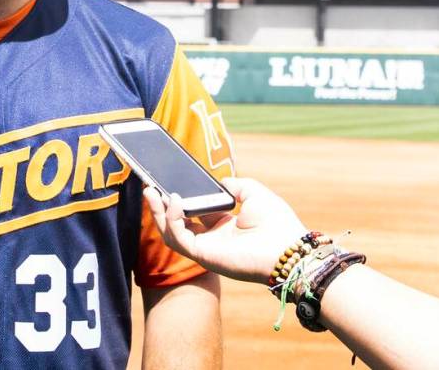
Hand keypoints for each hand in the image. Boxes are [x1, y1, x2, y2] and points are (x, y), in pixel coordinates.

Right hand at [143, 177, 306, 283]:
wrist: (289, 248)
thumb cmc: (277, 222)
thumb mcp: (253, 192)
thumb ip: (233, 185)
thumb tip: (219, 182)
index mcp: (224, 226)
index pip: (193, 213)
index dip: (179, 199)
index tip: (167, 183)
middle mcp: (212, 238)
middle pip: (177, 223)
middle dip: (160, 206)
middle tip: (149, 186)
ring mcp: (206, 249)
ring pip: (171, 233)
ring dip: (159, 213)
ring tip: (151, 191)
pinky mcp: (203, 255)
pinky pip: (179, 237)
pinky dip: (172, 219)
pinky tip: (174, 201)